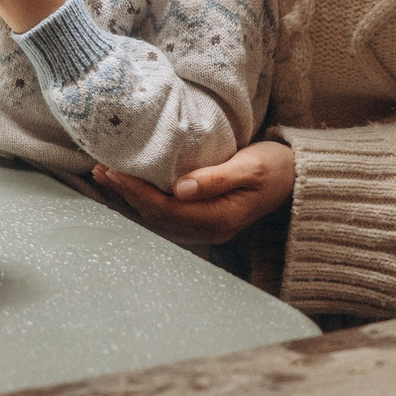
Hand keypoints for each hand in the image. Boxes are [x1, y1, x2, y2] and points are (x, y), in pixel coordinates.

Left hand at [91, 140, 295, 247]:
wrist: (298, 178)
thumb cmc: (277, 167)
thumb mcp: (252, 167)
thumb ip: (216, 178)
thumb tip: (180, 188)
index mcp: (218, 219)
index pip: (165, 208)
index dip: (136, 190)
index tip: (113, 170)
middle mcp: (207, 228)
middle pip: (156, 214)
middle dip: (125, 192)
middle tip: (98, 168)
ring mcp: (204, 225)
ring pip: (157, 214)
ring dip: (129, 195)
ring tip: (103, 174)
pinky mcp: (202, 215)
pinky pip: (165, 209)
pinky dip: (143, 196)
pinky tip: (128, 182)